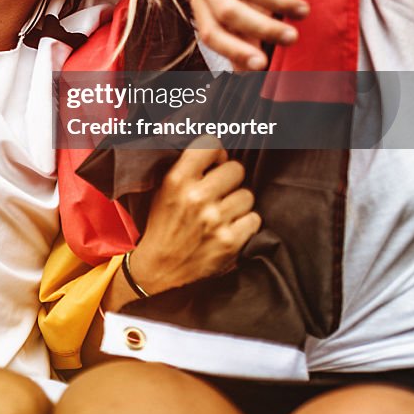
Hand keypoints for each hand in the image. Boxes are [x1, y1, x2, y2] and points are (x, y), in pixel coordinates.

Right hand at [126, 143, 260, 295]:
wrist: (159, 269)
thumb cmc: (164, 225)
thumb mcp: (163, 190)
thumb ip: (188, 168)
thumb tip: (221, 153)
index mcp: (177, 179)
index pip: (210, 145)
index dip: (216, 153)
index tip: (213, 164)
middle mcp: (196, 197)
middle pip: (236, 169)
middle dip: (230, 180)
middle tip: (219, 192)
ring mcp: (215, 219)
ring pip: (248, 195)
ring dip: (238, 204)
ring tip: (223, 214)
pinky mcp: (230, 241)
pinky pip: (254, 219)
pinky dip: (245, 225)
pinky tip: (230, 229)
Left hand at [191, 0, 309, 70]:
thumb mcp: (247, 10)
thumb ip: (246, 40)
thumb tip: (251, 78)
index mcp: (201, 0)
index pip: (210, 32)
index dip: (234, 50)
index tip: (262, 65)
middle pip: (228, 10)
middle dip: (263, 28)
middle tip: (292, 37)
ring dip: (279, 2)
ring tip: (303, 11)